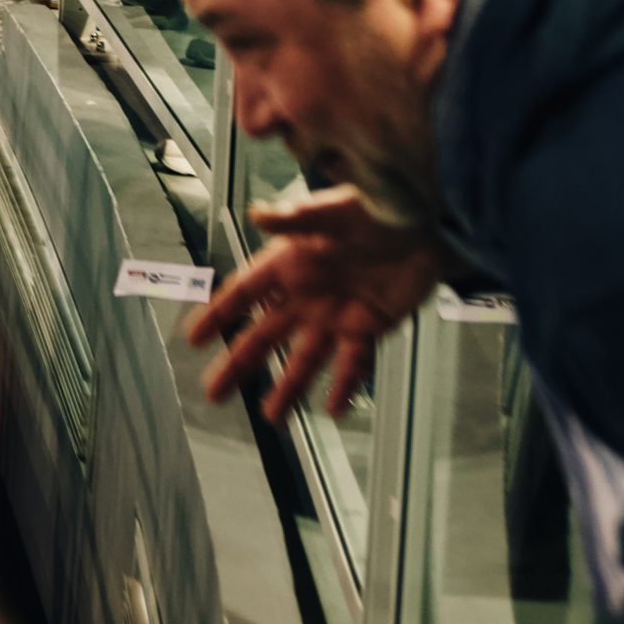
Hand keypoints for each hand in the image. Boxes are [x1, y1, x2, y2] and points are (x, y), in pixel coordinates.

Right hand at [185, 187, 446, 420]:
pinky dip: (344, 386)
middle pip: (264, 335)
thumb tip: (258, 214)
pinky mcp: (368, 327)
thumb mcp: (336, 209)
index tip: (193, 338)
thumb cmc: (379, 206)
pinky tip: (333, 409)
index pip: (244, 292)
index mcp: (289, 263)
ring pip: (304, 358)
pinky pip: (353, 364)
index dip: (218, 314)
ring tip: (271, 418)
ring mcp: (335, 315)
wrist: (430, 222)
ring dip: (288, 387)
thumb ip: (297, 216)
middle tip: (213, 393)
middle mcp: (305, 294)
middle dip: (239, 364)